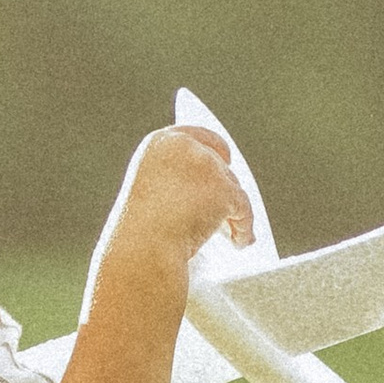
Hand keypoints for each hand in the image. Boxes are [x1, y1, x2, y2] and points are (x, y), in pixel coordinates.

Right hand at [118, 120, 255, 267]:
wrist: (142, 247)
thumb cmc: (140, 229)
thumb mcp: (152, 192)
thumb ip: (179, 181)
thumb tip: (215, 193)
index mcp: (160, 143)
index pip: (196, 136)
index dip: (215, 147)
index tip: (227, 158)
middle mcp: (185, 147)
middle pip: (218, 165)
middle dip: (224, 192)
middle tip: (226, 217)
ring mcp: (206, 165)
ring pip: (232, 188)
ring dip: (233, 214)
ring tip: (232, 236)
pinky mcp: (224, 188)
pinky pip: (243, 208)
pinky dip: (243, 227)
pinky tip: (239, 243)